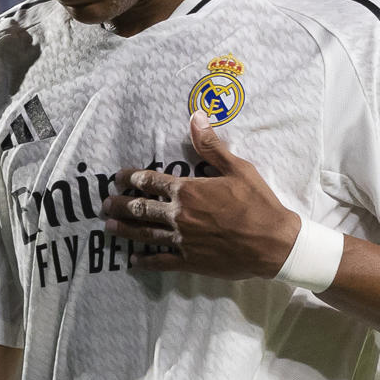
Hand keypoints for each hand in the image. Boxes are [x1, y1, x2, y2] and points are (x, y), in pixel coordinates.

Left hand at [102, 111, 300, 277]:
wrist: (274, 244)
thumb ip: (212, 146)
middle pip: (140, 208)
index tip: (118, 177)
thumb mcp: (238, 169)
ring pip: (144, 234)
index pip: (150, 181)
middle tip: (105, 204)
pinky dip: (146, 261)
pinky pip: (161, 261)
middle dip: (120, 204)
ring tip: (108, 227)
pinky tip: (134, 261)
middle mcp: (179, 215)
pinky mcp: (189, 261)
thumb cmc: (258, 204)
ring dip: (124, 230)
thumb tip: (196, 118)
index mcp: (189, 191)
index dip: (131, 178)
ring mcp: (182, 239)